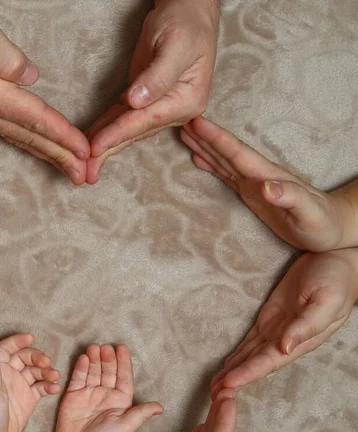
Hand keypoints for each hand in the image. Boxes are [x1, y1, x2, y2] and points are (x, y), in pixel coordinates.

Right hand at [0, 0, 88, 183]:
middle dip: (62, 158)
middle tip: (86, 176)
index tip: (85, 150)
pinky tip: (43, 153)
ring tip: (71, 172)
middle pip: (32, 139)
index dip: (63, 135)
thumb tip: (30, 78)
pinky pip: (11, 136)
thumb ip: (7, 57)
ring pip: (22, 141)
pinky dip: (32, 146)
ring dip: (49, 157)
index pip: (35, 119)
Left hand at [0, 333, 60, 431]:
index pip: (6, 349)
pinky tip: (55, 388)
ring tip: (55, 376)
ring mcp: (20, 385)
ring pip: (36, 371)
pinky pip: (42, 386)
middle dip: (37, 357)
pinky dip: (49, 385)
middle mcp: (7, 374)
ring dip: (46, 371)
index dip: (17, 341)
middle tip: (46, 363)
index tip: (30, 338)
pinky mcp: (29, 397)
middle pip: (24, 357)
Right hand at [54, 344, 162, 431]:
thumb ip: (141, 413)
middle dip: (107, 358)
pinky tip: (82, 358)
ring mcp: (89, 394)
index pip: (123, 376)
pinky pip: (78, 379)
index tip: (122, 347)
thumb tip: (161, 407)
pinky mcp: (73, 396)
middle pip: (108, 371)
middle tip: (105, 347)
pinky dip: (80, 368)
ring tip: (93, 348)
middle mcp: (105, 394)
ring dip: (93, 359)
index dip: (123, 362)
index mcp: (120, 400)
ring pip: (92, 372)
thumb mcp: (126, 427)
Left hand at [86, 0, 218, 182]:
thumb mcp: (175, 46)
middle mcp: (174, 111)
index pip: (145, 121)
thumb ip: (157, 76)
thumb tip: (136, 101)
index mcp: (186, 101)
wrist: (189, 13)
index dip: (118, 134)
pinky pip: (123, 118)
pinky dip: (107, 130)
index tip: (96, 147)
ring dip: (105, 147)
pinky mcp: (145, 101)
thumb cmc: (185, 25)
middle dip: (109, 150)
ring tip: (85, 166)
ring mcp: (160, 108)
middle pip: (135, 132)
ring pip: (127, 130)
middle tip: (87, 173)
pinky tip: (92, 143)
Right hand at [181, 116, 353, 251]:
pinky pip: (226, 176)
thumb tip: (266, 186)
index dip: (217, 138)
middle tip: (181, 121)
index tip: (196, 122)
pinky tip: (200, 160)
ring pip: (224, 160)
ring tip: (184, 135)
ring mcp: (254, 183)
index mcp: (268, 176)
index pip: (238, 153)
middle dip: (205, 137)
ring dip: (204, 147)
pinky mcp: (252, 194)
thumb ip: (290, 198)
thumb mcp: (309, 213)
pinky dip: (211, 165)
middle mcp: (259, 175)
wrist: (332, 227)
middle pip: (227, 152)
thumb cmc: (323, 223)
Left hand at [212, 250, 357, 397]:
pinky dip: (237, 355)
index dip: (248, 373)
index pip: (269, 362)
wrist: (336, 261)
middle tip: (213, 395)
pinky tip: (226, 368)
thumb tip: (286, 347)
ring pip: (249, 356)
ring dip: (232, 372)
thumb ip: (306, 325)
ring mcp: (276, 331)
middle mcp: (286, 341)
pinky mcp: (269, 319)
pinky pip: (250, 341)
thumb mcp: (326, 301)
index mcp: (301, 341)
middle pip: (255, 364)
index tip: (228, 384)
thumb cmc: (336, 281)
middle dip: (235, 379)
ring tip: (213, 388)